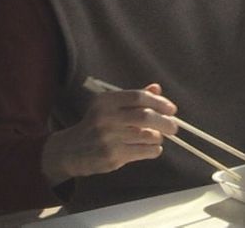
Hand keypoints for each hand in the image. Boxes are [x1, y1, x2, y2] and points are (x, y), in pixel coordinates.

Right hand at [40, 83, 177, 184]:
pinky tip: (153, 149)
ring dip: (158, 137)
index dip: (159, 102)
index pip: (139, 97)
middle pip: (145, 116)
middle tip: (173, 127)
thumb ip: (133, 98)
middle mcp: (106, 118)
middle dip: (165, 122)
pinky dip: (153, 150)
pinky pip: (142, 152)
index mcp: (105, 102)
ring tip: (158, 137)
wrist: (70, 150)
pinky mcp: (112, 157)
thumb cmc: (96, 125)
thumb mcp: (109, 107)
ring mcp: (108, 139)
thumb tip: (156, 88)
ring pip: (146, 135)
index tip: (171, 109)